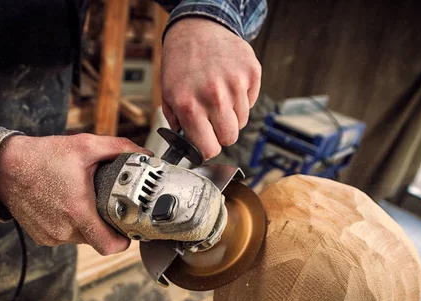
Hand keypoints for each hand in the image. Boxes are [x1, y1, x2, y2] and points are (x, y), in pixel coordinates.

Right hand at [0, 133, 148, 253]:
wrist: (4, 167)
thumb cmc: (42, 157)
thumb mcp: (85, 145)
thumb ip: (118, 148)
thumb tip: (143, 153)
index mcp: (78, 211)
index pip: (109, 246)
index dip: (123, 241)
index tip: (128, 230)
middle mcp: (64, 228)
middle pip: (98, 240)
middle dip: (106, 227)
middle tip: (108, 208)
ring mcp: (51, 235)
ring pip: (81, 239)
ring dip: (87, 225)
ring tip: (84, 202)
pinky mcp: (41, 236)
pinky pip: (65, 236)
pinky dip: (70, 225)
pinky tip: (66, 206)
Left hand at [161, 18, 261, 159]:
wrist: (196, 30)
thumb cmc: (181, 64)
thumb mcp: (168, 95)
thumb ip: (178, 124)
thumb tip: (189, 147)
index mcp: (190, 106)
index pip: (209, 148)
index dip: (208, 149)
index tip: (207, 144)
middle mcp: (214, 96)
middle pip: (230, 138)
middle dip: (221, 134)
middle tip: (213, 120)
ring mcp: (235, 84)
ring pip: (242, 122)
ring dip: (232, 115)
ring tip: (219, 97)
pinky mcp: (251, 73)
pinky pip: (251, 102)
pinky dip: (242, 99)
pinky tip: (229, 85)